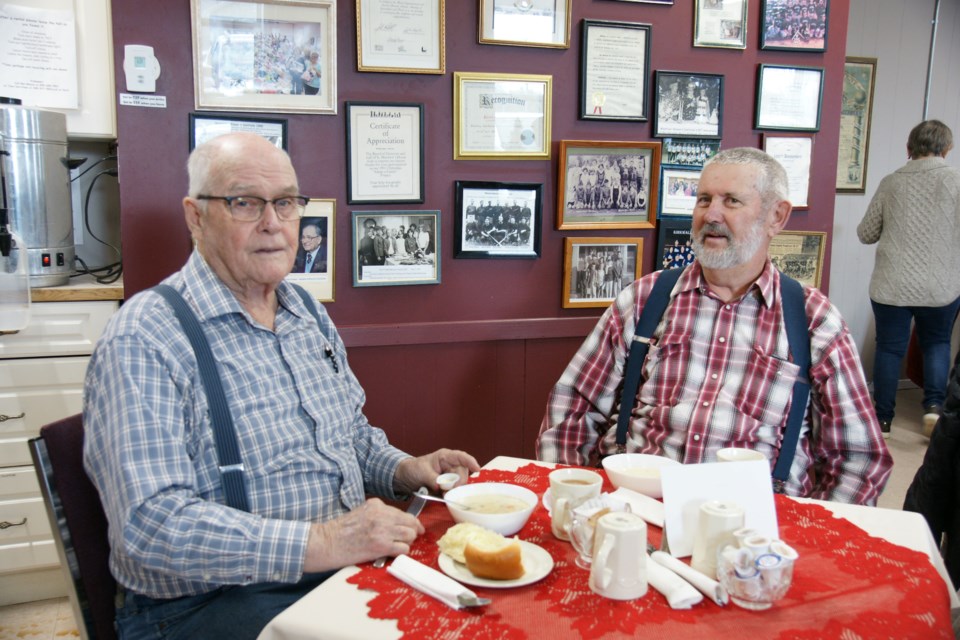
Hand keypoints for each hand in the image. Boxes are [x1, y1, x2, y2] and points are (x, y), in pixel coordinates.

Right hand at [303, 498, 424, 571]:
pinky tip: (392, 553)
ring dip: (407, 542)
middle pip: (411, 523)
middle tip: (409, 538)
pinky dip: (401, 552)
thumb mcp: (361, 512)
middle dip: (412, 532)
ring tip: (398, 546)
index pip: (404, 513)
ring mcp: (383, 530)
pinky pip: (404, 548)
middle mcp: (382, 515)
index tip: (413, 528)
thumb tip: (397, 521)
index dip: (410, 523)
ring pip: (410, 535)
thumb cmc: (341, 530)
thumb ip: (379, 513)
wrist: (327, 542)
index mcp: (377, 505)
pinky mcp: (382, 546)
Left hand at [394, 449, 479, 494]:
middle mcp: (450, 466)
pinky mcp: (448, 486)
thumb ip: (433, 478)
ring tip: (443, 494)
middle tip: (448, 491)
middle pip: (462, 474)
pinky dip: (450, 495)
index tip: (477, 469)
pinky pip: (454, 491)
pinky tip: (444, 497)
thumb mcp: (421, 471)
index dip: (470, 462)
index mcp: (445, 457)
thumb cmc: (413, 469)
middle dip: (458, 484)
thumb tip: (441, 486)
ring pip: (460, 484)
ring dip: (453, 490)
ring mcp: (450, 476)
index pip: (461, 457)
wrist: (405, 478)